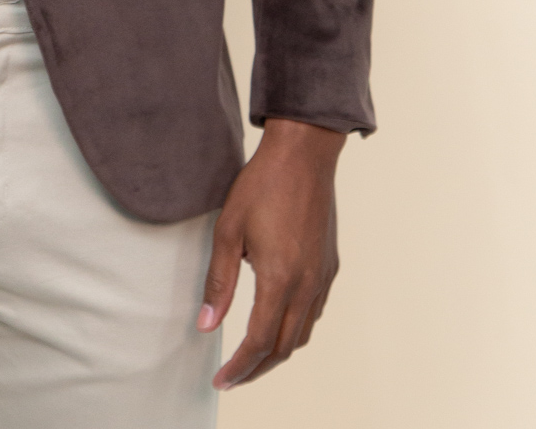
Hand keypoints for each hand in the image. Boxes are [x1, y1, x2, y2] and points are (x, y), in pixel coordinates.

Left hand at [197, 117, 344, 388]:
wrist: (304, 155)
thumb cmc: (261, 185)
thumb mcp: (228, 230)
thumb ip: (219, 282)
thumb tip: (206, 325)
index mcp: (280, 279)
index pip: (259, 342)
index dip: (239, 368)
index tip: (220, 380)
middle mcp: (307, 285)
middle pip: (283, 347)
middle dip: (257, 369)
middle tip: (232, 376)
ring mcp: (322, 277)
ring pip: (302, 334)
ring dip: (276, 352)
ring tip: (251, 356)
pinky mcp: (330, 266)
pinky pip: (313, 313)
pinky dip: (293, 329)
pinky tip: (276, 322)